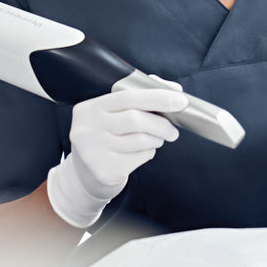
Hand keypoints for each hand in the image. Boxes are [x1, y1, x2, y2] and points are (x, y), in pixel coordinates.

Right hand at [46, 81, 184, 228]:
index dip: (157, 97)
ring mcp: (93, 151)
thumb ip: (140, 98)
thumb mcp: (113, 116)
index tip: (180, 101)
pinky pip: (139, 157)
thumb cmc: (106, 139)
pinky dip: (148, 153)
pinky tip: (142, 153)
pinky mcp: (104, 170)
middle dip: (161, 124)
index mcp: (89, 108)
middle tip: (173, 131)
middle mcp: (86, 128)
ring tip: (156, 141)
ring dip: (156, 140)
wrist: (86, 177)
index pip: (128, 96)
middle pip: (135, 119)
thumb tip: (174, 90)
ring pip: (140, 140)